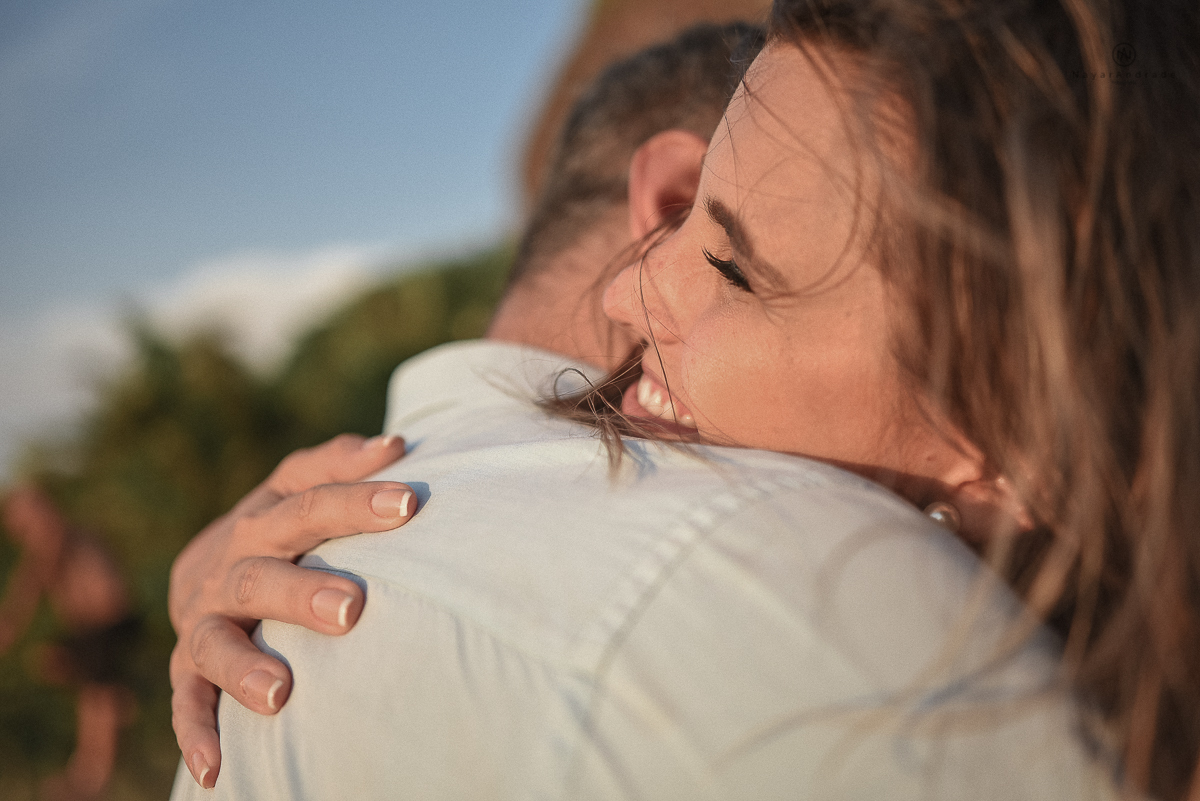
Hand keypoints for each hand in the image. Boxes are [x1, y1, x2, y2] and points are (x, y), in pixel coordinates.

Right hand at [169, 433, 412, 788]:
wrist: (201, 570)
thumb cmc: (281, 530)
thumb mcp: (300, 489)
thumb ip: (341, 465)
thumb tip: (397, 445)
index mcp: (265, 516)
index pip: (307, 498)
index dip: (354, 498)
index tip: (409, 502)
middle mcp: (230, 563)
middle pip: (261, 570)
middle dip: (302, 590)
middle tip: (352, 609)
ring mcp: (204, 617)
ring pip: (215, 639)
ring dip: (245, 665)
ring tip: (281, 692)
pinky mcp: (187, 666)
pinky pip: (185, 700)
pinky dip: (196, 731)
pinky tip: (214, 767)